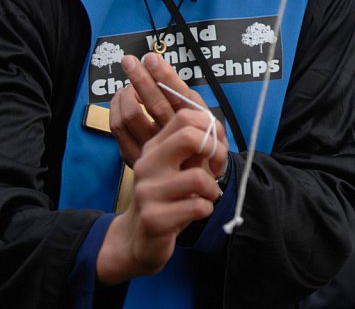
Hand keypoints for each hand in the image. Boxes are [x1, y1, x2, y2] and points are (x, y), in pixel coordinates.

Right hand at [97, 108, 223, 283]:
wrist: (137, 238)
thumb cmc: (167, 199)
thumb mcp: (178, 168)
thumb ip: (195, 149)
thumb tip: (217, 132)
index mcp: (154, 148)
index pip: (185, 117)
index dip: (210, 129)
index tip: (214, 150)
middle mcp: (148, 165)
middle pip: (189, 137)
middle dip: (216, 151)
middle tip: (216, 169)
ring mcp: (148, 192)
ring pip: (198, 177)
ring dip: (212, 189)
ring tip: (206, 197)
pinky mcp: (154, 219)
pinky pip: (197, 206)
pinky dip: (206, 209)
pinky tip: (196, 212)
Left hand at [110, 53, 227, 178]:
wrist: (196, 177)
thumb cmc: (199, 140)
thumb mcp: (201, 117)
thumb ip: (183, 96)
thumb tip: (159, 67)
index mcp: (192, 123)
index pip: (177, 96)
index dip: (164, 76)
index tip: (152, 59)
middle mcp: (172, 135)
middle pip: (152, 103)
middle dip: (140, 79)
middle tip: (129, 61)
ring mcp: (151, 147)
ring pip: (130, 116)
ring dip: (125, 94)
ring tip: (127, 83)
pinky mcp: (133, 155)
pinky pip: (117, 129)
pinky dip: (116, 109)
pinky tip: (120, 99)